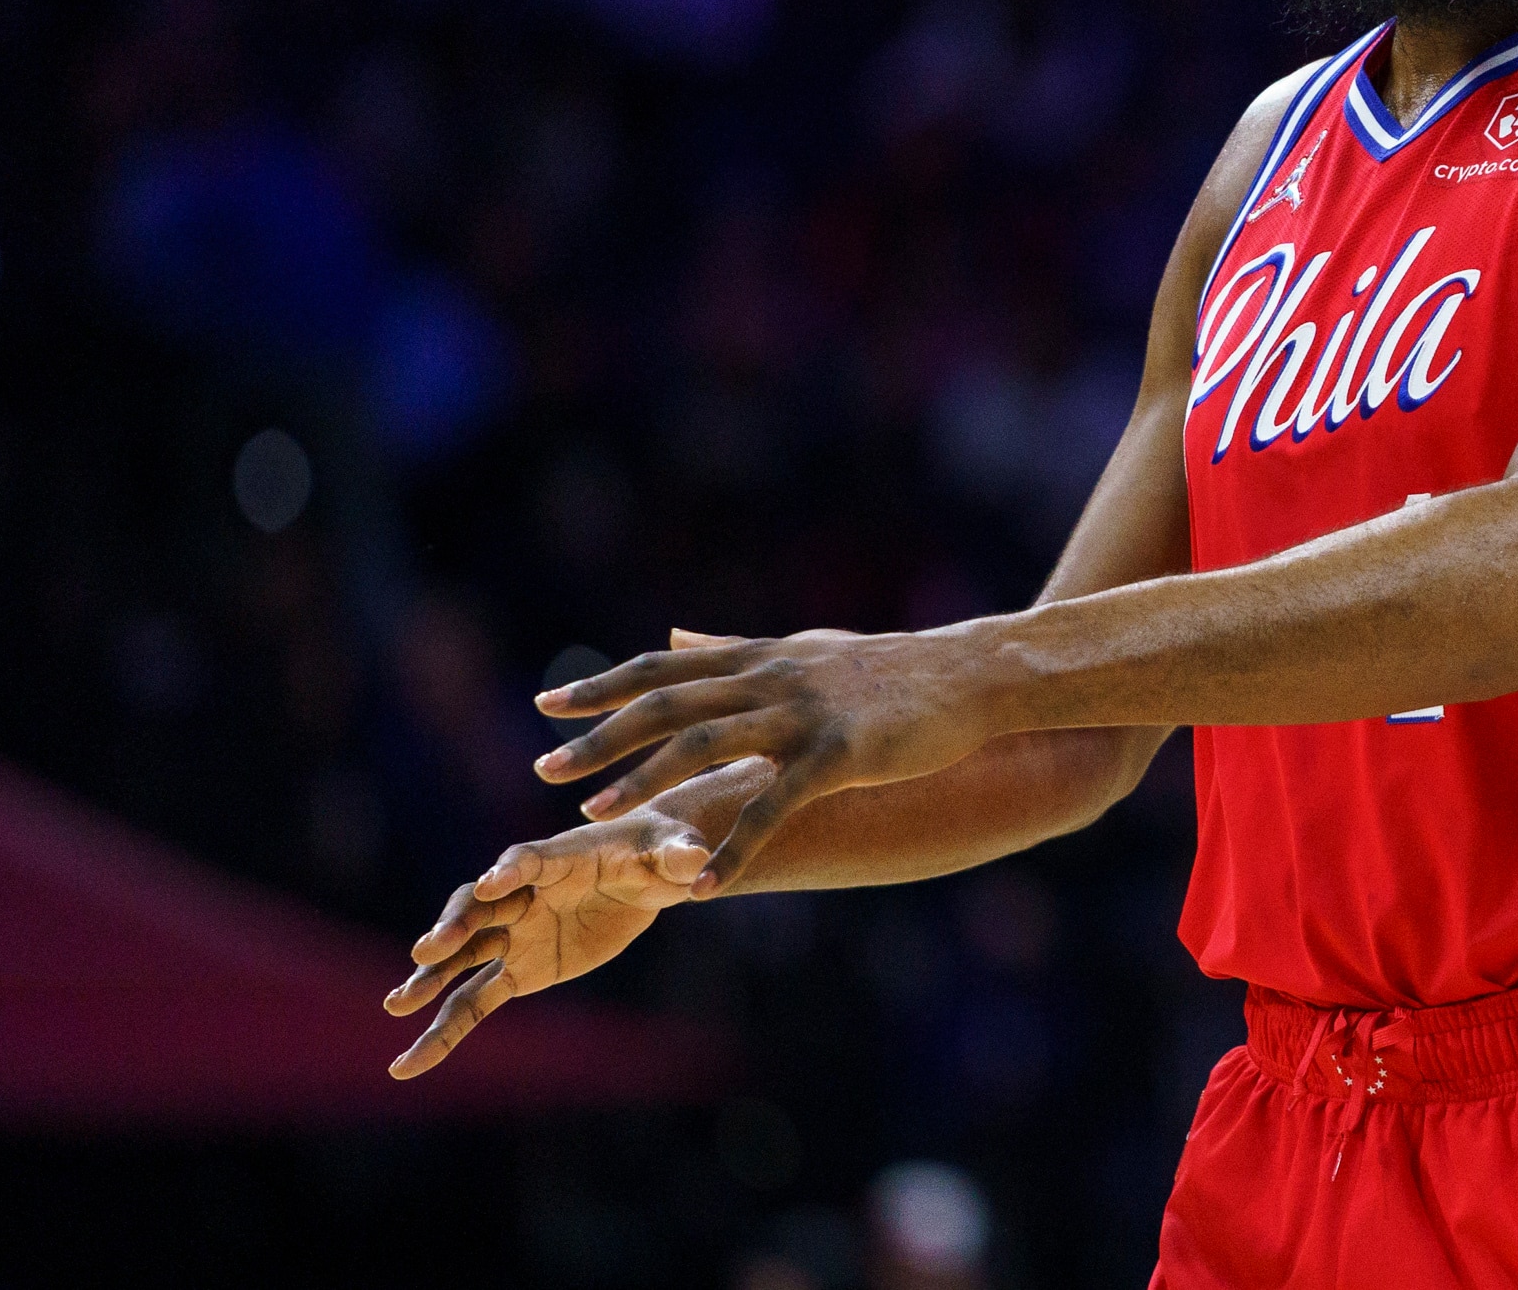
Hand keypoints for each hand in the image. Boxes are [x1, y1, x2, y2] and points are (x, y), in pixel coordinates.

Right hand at [383, 803, 713, 1077]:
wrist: (646, 872)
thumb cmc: (660, 849)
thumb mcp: (676, 849)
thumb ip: (681, 855)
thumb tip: (696, 860)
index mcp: (561, 856)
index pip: (530, 860)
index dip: (512, 870)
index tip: (491, 884)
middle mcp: (524, 894)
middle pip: (481, 909)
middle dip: (456, 926)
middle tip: (430, 947)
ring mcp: (514, 934)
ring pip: (463, 958)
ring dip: (430, 977)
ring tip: (397, 1003)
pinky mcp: (517, 970)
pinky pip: (473, 1002)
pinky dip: (443, 1032)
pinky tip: (409, 1064)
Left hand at [530, 623, 1009, 892]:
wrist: (971, 674)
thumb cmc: (891, 666)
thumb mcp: (805, 648)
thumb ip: (735, 648)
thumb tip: (674, 635)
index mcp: (760, 657)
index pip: (665, 668)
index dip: (604, 688)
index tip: (547, 708)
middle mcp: (770, 678)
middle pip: (668, 705)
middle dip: (602, 737)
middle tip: (546, 771)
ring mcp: (802, 714)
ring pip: (705, 744)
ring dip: (647, 783)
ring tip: (600, 819)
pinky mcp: (837, 753)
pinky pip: (773, 803)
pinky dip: (734, 844)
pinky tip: (706, 881)